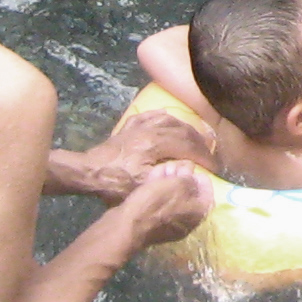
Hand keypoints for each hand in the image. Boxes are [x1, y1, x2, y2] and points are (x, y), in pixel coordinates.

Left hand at [52, 107, 208, 201]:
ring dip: (187, 129)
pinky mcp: (129, 127)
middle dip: (200, 142)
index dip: (205, 157)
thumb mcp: (144, 186)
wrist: (87, 172)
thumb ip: (169, 176)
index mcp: (157, 143)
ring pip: (171, 120)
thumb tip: (190, 169)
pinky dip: (165, 117)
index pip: (189, 146)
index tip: (214, 168)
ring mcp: (139, 126)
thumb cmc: (115, 183)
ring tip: (197, 138)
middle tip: (210, 155)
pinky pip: (152, 115)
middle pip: (184, 130)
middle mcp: (151, 129)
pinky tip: (170, 119)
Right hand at [120, 162, 214, 246]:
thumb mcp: (178, 185)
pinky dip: (158, 189)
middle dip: (183, 178)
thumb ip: (188, 179)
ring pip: (172, 198)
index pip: (208, 194)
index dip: (202, 179)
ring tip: (164, 167)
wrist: (126, 225)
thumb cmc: (156, 204)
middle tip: (176, 165)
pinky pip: (159, 203)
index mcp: (197, 214)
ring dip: (169, 181)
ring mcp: (167, 223)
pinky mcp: (150, 221)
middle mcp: (185, 221)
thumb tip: (191, 176)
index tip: (194, 169)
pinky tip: (154, 176)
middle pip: (188, 196)